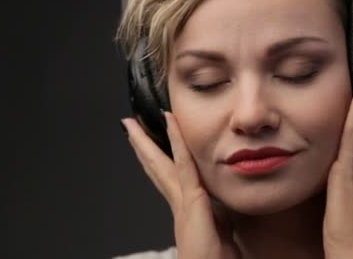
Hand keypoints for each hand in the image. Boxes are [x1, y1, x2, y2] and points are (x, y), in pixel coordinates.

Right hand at [121, 112, 240, 258]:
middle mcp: (180, 205)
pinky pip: (184, 166)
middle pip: (158, 168)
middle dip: (143, 147)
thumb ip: (218, 214)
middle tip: (130, 126)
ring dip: (150, 140)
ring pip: (164, 164)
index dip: (158, 158)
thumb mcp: (221, 230)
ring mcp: (183, 203)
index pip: (169, 176)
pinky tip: (171, 124)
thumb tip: (221, 203)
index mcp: (187, 210)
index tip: (150, 142)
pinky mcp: (191, 202)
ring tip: (136, 122)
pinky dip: (177, 143)